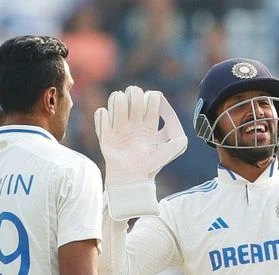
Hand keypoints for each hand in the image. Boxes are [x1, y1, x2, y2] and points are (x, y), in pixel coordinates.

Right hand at [94, 86, 187, 219]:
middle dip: (134, 95)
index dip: (151, 98)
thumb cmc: (155, 163)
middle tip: (135, 110)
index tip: (150, 110)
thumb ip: (175, 123)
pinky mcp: (105, 132)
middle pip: (133, 92)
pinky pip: (101, 112)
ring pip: (116, 97)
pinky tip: (110, 129)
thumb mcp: (177, 143)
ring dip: (118, 103)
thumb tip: (161, 104)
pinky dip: (105, 118)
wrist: (133, 178)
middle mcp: (135, 121)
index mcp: (151, 122)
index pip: (151, 96)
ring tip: (121, 119)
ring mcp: (119, 125)